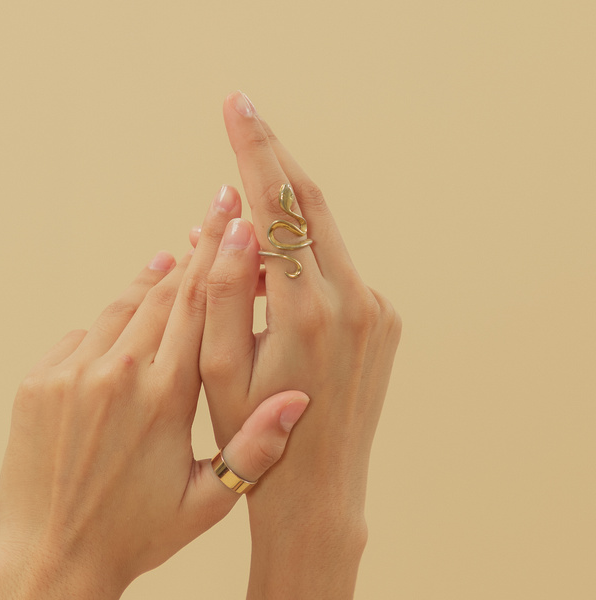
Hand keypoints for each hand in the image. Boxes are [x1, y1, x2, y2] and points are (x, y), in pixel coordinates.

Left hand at [0, 184, 311, 599]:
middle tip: (214, 210)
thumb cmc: (138, 538)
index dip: (222, 261)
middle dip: (194, 254)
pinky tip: (122, 319)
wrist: (51, 561)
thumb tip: (298, 397)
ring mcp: (70, 375)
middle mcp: (117, 375)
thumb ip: (255, 448)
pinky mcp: (37, 384)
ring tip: (171, 260)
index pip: (200, 310)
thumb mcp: (208, 503)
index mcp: (166, 399)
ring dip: (147, 284)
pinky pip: (78, 339)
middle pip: (162, 297)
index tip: (239, 219)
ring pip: (118, 311)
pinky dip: (104, 327)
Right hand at [190, 91, 402, 537]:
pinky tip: (273, 283)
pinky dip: (304, 261)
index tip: (235, 105)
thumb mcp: (215, 368)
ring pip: (326, 237)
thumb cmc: (250, 434)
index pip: (277, 207)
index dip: (253, 151)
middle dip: (274, 156)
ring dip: (284, 216)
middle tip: (243, 112)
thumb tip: (228, 221)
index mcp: (304, 309)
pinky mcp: (385, 322)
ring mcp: (376, 311)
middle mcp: (352, 300)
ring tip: (240, 214)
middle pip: (311, 204)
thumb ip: (219, 291)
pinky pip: (338, 272)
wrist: (317, 493)